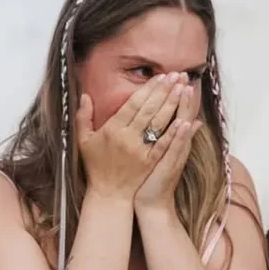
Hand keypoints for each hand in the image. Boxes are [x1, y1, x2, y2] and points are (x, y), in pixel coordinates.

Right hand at [77, 74, 188, 201]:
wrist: (108, 193)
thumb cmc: (95, 166)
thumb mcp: (83, 141)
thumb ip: (83, 117)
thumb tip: (85, 95)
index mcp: (111, 130)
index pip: (133, 104)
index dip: (148, 89)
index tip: (160, 77)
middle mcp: (127, 138)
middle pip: (149, 110)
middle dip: (164, 91)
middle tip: (176, 75)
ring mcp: (140, 150)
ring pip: (158, 123)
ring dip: (172, 104)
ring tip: (183, 89)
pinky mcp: (150, 162)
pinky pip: (163, 144)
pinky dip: (174, 132)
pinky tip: (185, 119)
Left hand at [134, 79, 200, 212]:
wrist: (152, 204)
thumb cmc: (154, 179)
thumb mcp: (166, 155)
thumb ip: (177, 136)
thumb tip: (194, 121)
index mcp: (172, 140)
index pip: (177, 112)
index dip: (178, 94)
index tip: (177, 76)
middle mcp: (176, 145)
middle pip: (182, 114)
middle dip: (182, 95)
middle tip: (183, 75)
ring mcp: (175, 155)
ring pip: (182, 128)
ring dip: (185, 109)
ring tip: (186, 90)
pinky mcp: (169, 166)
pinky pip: (177, 149)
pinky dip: (182, 136)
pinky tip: (186, 123)